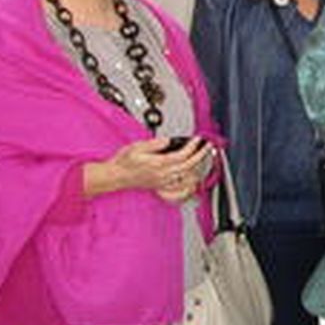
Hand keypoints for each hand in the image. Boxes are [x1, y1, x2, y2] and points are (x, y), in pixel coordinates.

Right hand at [91, 136, 210, 201]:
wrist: (116, 176)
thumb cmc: (124, 162)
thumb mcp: (137, 147)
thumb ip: (154, 144)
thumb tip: (168, 140)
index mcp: (158, 163)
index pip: (181, 155)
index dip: (192, 147)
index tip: (198, 139)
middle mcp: (163, 174)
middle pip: (188, 165)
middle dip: (200, 155)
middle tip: (208, 146)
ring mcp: (163, 181)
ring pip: (187, 175)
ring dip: (198, 166)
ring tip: (204, 156)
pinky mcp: (162, 185)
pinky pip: (181, 184)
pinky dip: (190, 178)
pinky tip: (194, 172)